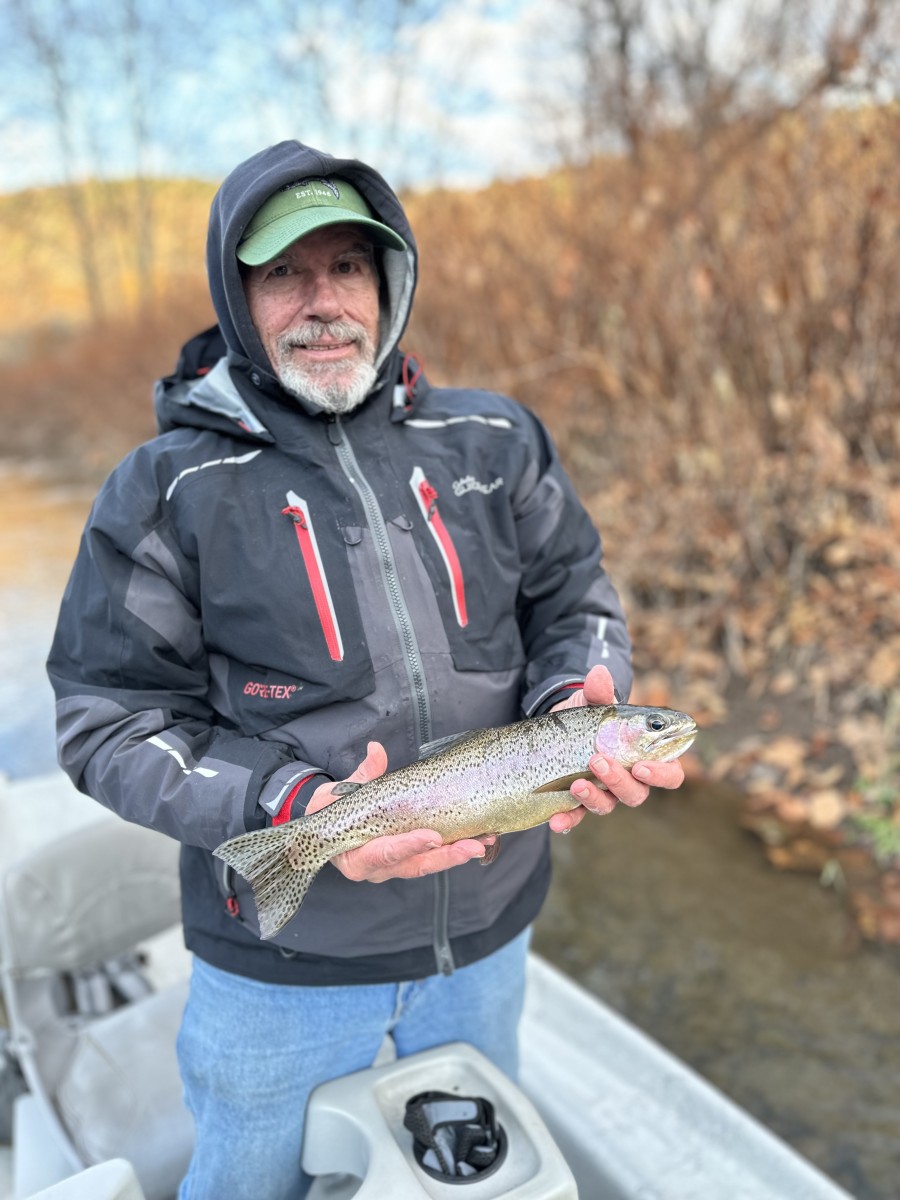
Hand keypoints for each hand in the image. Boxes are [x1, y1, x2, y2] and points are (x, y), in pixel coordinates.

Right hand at [305, 742, 490, 882]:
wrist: (326, 825)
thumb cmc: (331, 811)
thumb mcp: (336, 794)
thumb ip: (362, 775)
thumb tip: (376, 750)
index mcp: (355, 857)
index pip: (383, 853)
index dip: (407, 846)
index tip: (431, 837)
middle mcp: (376, 867)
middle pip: (414, 866)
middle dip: (445, 856)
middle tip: (472, 845)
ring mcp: (394, 866)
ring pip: (428, 864)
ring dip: (456, 854)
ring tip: (483, 841)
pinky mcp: (408, 860)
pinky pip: (432, 858)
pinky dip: (454, 850)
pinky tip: (477, 839)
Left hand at [547, 665, 685, 832]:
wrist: (562, 724)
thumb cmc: (592, 714)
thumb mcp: (594, 701)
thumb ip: (600, 692)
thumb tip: (599, 673)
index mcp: (646, 756)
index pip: (670, 775)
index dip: (661, 775)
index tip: (642, 766)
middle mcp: (629, 779)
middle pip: (636, 794)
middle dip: (618, 781)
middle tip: (597, 760)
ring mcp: (604, 792)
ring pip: (608, 805)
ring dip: (594, 798)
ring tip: (576, 783)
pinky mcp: (578, 800)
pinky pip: (577, 816)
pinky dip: (568, 821)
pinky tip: (555, 821)